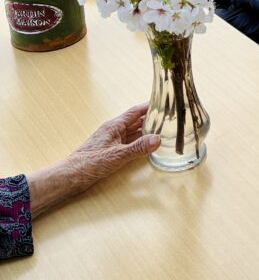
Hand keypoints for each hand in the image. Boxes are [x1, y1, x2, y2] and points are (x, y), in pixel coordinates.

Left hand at [27, 104, 160, 216]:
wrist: (71, 176)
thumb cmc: (90, 163)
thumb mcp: (117, 155)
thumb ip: (138, 147)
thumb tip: (157, 139)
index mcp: (114, 126)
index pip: (135, 112)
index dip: (149, 106)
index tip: (163, 103)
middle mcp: (113, 130)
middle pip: (136, 121)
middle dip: (151, 119)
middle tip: (167, 118)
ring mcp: (112, 141)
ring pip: (133, 132)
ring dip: (146, 131)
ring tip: (162, 130)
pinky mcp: (110, 151)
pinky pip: (129, 142)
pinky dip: (139, 142)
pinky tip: (146, 145)